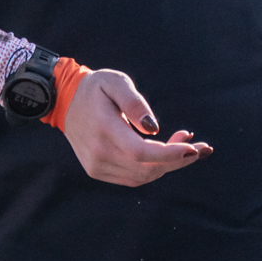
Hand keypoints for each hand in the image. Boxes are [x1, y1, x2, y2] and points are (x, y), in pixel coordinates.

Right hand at [60, 69, 211, 186]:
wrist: (65, 101)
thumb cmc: (95, 88)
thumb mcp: (116, 82)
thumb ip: (134, 102)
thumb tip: (154, 128)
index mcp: (103, 128)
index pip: (140, 152)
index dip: (170, 154)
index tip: (193, 148)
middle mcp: (98, 152)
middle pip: (147, 168)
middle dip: (177, 159)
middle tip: (196, 144)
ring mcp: (96, 165)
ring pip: (143, 176)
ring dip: (168, 165)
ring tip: (182, 145)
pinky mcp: (97, 171)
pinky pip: (134, 178)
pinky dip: (153, 169)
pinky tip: (162, 155)